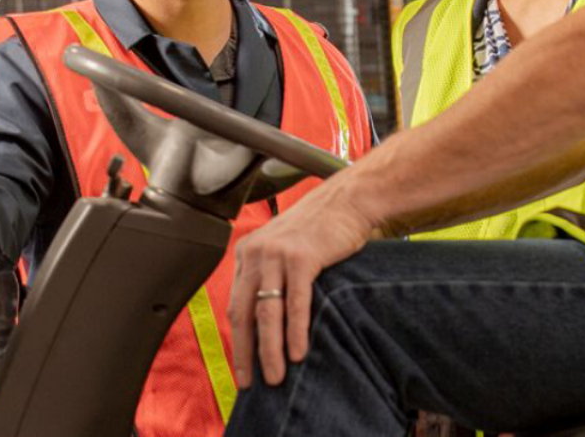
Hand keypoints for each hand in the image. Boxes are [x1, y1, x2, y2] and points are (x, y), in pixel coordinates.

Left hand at [228, 179, 377, 387]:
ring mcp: (278, 254)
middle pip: (244, 313)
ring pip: (267, 312)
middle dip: (246, 353)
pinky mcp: (302, 258)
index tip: (243, 367)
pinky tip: (298, 353)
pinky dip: (296, 332)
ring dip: (270, 350)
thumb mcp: (284, 247)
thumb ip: (271, 275)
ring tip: (275, 377)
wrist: (348, 200)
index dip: (239, 340)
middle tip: (250, 383)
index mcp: (247, 252)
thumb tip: (267, 321)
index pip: (236, 306)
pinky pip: (295, 303)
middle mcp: (256, 253)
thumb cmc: (321, 227)